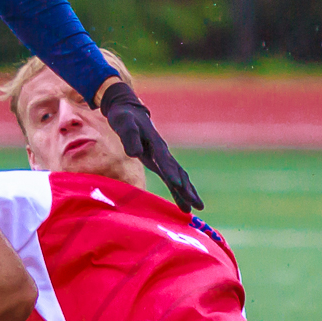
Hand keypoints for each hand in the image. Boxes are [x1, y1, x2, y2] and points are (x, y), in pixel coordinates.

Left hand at [98, 81, 202, 211]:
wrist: (130, 112)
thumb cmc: (125, 118)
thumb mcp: (124, 123)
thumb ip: (129, 137)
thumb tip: (134, 153)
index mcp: (155, 143)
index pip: (163, 160)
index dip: (170, 172)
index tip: (177, 185)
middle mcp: (162, 152)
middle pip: (178, 172)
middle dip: (187, 189)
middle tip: (198, 205)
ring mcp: (163, 157)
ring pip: (179, 176)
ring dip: (188, 192)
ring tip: (197, 208)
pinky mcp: (160, 162)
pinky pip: (173, 177)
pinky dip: (180, 190)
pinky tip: (185, 204)